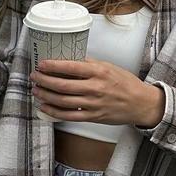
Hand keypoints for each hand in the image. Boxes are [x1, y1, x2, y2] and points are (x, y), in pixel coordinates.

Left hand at [29, 58, 164, 126]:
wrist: (141, 103)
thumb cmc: (125, 83)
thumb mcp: (109, 67)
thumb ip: (89, 64)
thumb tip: (69, 58)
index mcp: (98, 71)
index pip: (70, 67)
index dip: (52, 66)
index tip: (41, 64)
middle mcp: (95, 87)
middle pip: (62, 85)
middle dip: (44, 80)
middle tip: (34, 76)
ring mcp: (93, 104)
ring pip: (63, 101)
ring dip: (46, 95)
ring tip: (36, 90)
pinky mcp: (92, 117)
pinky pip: (69, 116)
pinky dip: (54, 112)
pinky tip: (44, 107)